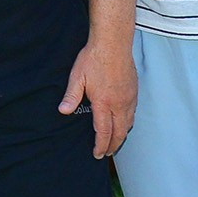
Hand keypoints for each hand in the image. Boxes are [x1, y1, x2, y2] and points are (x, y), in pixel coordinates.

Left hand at [58, 38, 136, 158]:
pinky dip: (128, 123)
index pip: (104, 132)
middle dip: (113, 146)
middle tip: (106, 154)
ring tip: (115, 142)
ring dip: (121, 136)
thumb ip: (71, 96)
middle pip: (119, 132)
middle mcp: (119, 103)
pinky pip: (133, 113)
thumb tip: (63, 111)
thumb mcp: (77, 77)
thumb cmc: (94, 58)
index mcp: (104, 103)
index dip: (101, 146)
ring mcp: (129, 98)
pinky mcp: (134, 91)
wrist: (113, 42)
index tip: (97, 154)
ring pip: (128, 124)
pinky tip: (123, 123)